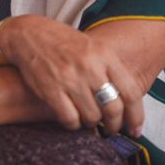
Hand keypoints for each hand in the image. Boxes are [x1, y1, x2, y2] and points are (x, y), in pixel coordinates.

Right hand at [0, 15, 145, 134]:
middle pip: (113, 109)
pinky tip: (73, 120)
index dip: (136, 116)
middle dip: (114, 125)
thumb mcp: (93, 48)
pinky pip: (70, 119)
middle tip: (111, 129)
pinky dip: (74, 125)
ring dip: (92, 124)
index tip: (135, 129)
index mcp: (105, 56)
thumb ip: (110, 72)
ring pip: (92, 116)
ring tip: (89, 121)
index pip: (130, 92)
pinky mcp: (51, 90)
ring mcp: (69, 79)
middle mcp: (89, 67)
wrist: (28, 35)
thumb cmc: (63, 43)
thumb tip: (127, 103)